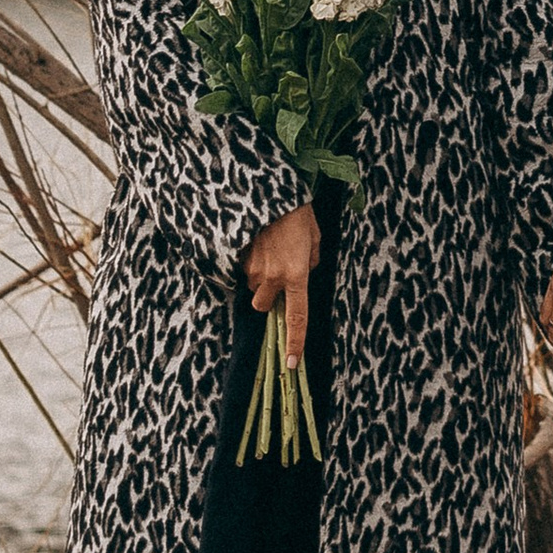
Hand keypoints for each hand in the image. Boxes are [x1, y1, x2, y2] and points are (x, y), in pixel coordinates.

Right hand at [245, 204, 321, 363]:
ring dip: (258, 278)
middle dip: (267, 296)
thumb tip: (307, 269)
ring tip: (267, 251)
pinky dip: (249, 263)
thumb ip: (313, 259)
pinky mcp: (237, 257)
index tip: (291, 363)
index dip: (294, 342)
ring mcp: (252, 268)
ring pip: (252, 287)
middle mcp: (273, 276)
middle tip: (276, 274)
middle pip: (262, 306)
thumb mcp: (314, 235)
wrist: (266, 188)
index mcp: (297, 273)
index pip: (296, 317)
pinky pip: (242, 270)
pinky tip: (257, 243)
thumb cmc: (296, 211)